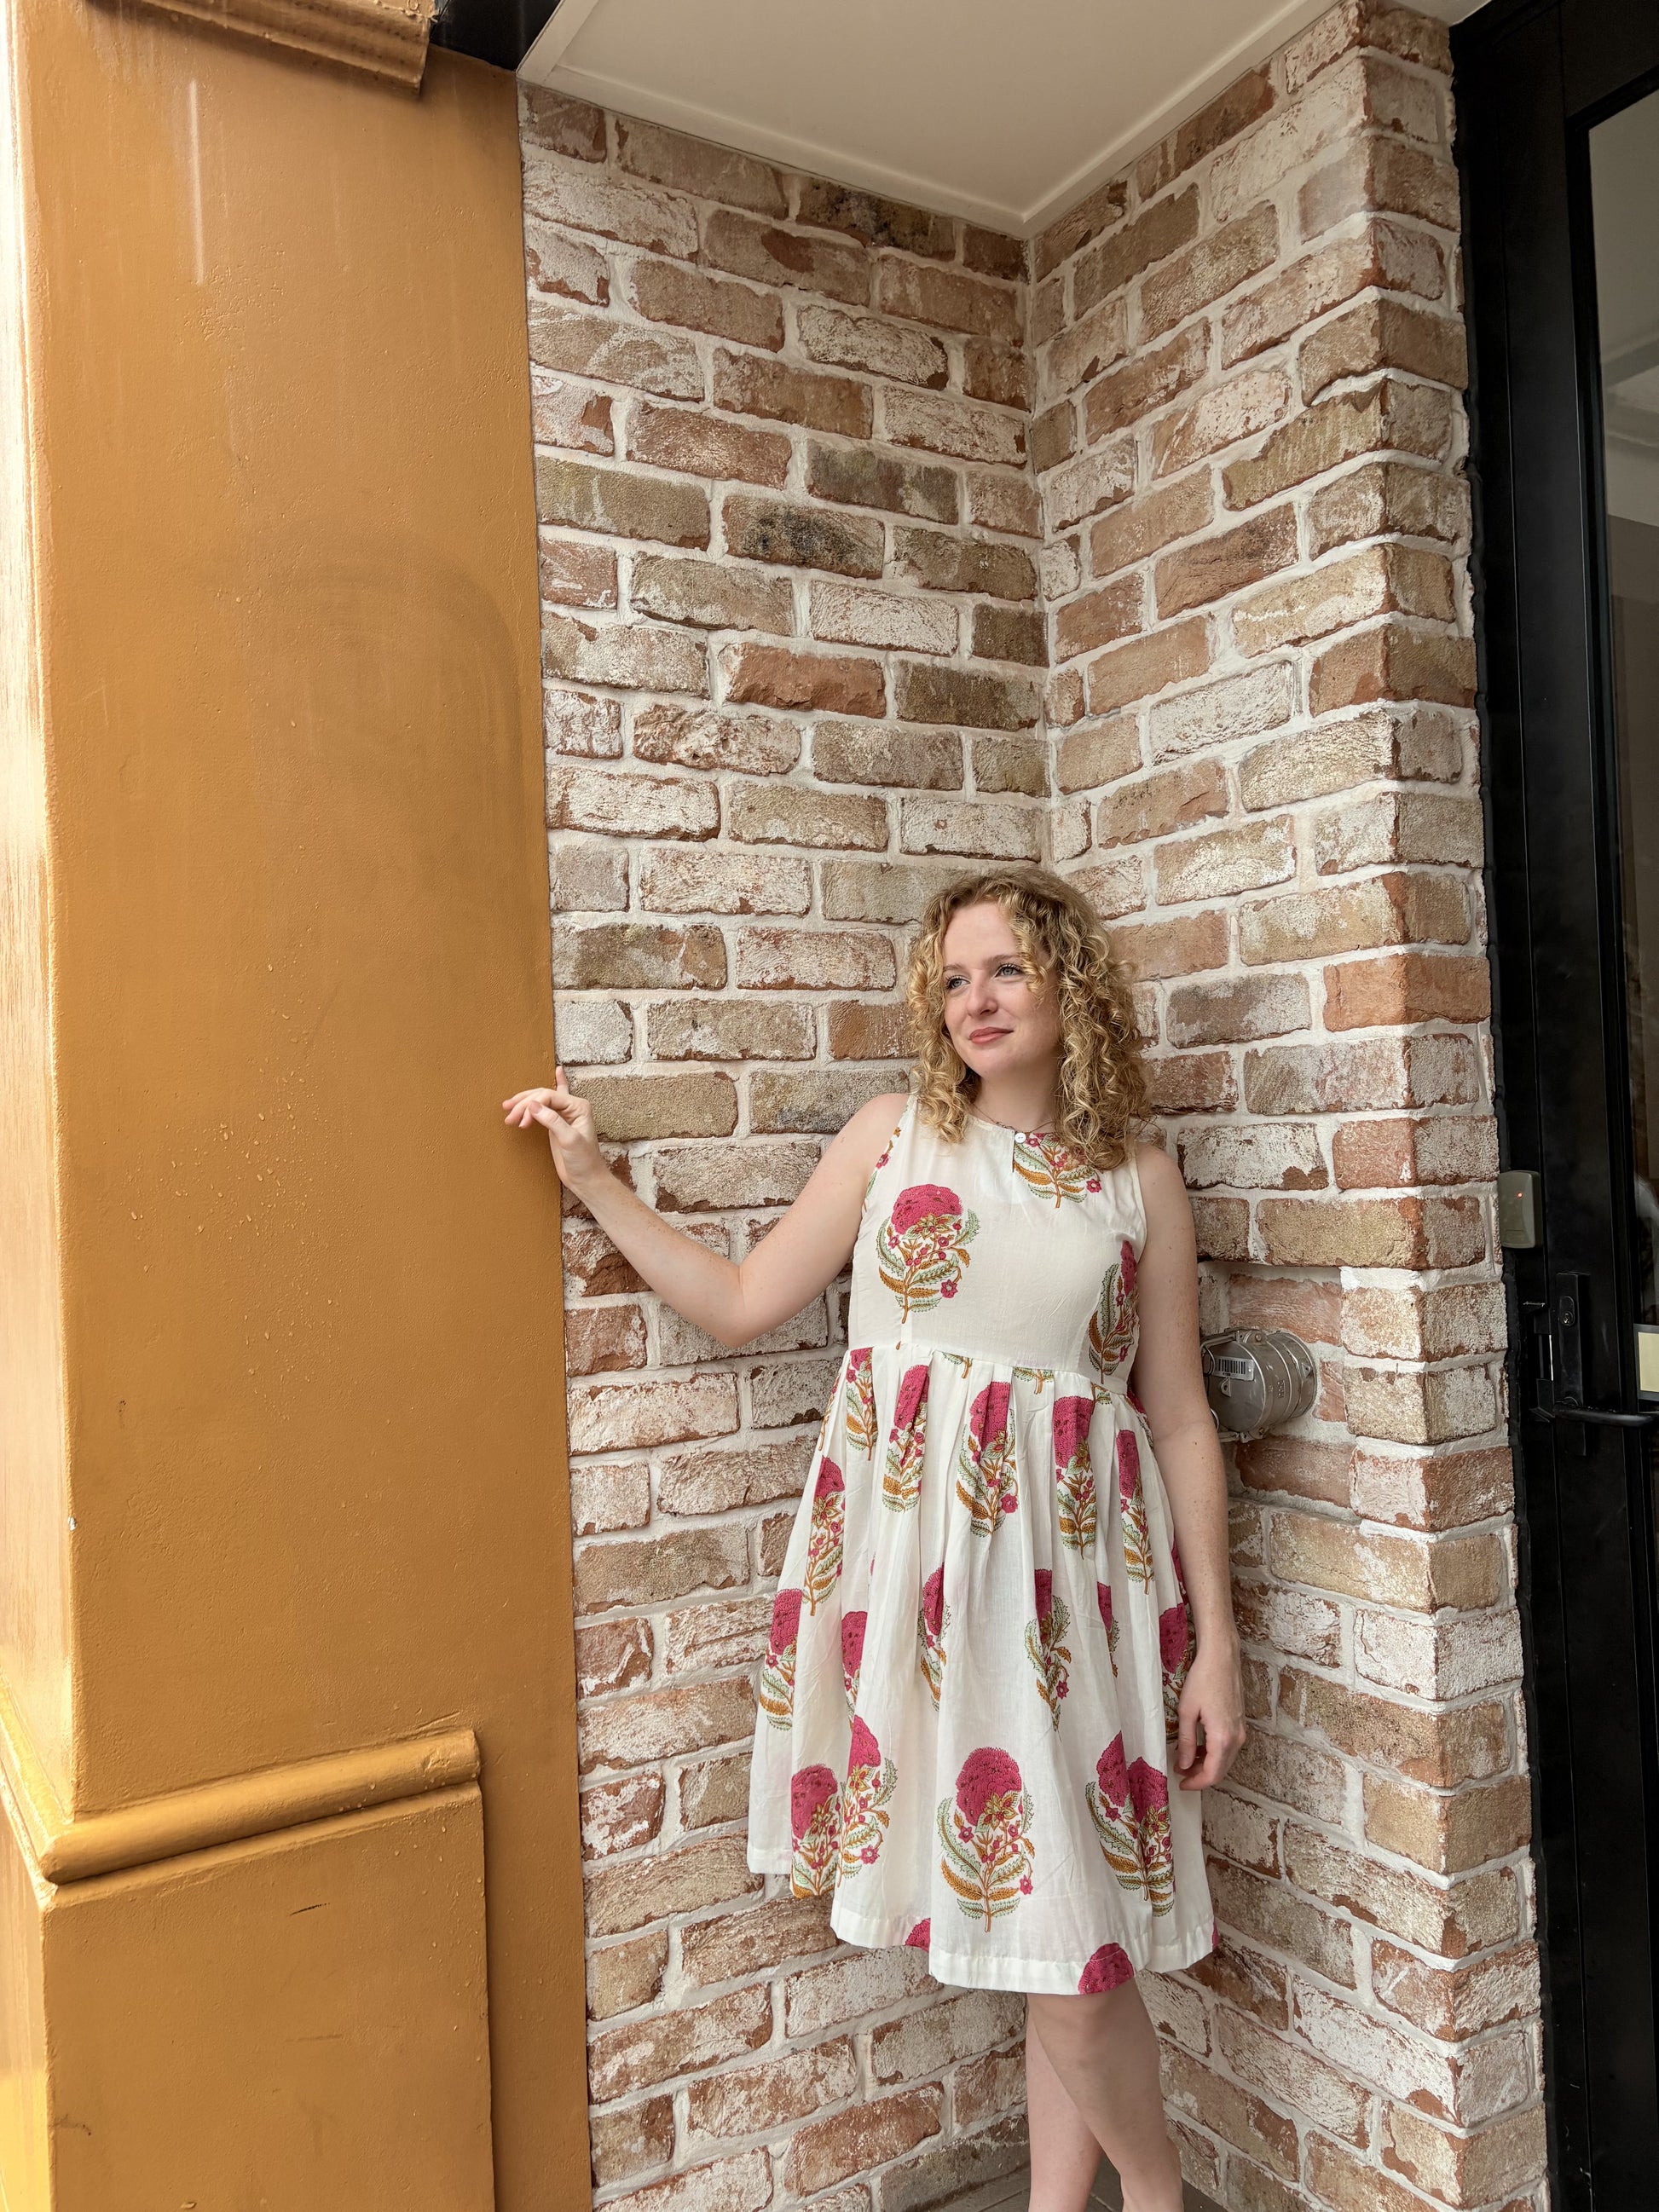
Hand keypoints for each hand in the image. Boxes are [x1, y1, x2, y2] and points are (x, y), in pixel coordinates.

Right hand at [502, 1067, 606, 1193]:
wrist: (587, 1179)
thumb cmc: (584, 1161)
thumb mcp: (569, 1140)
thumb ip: (552, 1121)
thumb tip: (532, 1105)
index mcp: (578, 1107)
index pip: (549, 1096)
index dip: (532, 1106)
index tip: (521, 1121)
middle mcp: (572, 1107)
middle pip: (543, 1096)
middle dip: (524, 1104)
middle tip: (509, 1117)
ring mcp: (565, 1114)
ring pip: (542, 1099)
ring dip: (525, 1102)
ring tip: (508, 1109)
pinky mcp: (558, 1123)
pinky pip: (550, 1103)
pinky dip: (547, 1091)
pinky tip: (558, 1072)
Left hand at [1172, 1635, 1245, 1790]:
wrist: (1222, 1657)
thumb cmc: (1202, 1680)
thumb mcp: (1187, 1712)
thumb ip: (1187, 1742)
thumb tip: (1184, 1765)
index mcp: (1223, 1738)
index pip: (1212, 1774)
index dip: (1196, 1784)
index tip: (1181, 1784)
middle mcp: (1237, 1738)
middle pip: (1221, 1770)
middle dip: (1200, 1776)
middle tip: (1180, 1773)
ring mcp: (1241, 1730)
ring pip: (1226, 1759)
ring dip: (1207, 1764)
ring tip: (1186, 1760)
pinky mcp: (1240, 1723)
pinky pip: (1229, 1747)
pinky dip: (1215, 1753)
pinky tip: (1200, 1746)